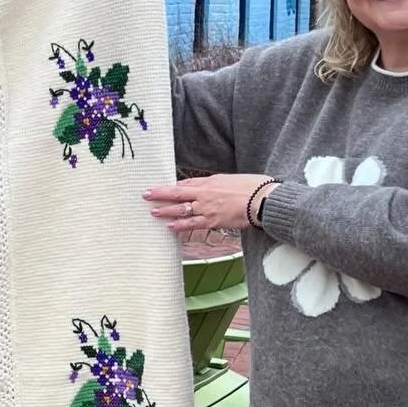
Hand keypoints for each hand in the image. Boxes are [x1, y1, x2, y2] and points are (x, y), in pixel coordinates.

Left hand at [143, 176, 279, 233]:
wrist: (262, 199)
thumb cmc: (249, 187)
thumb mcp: (227, 180)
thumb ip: (211, 184)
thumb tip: (199, 188)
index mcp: (208, 182)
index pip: (183, 183)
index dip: (168, 186)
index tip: (155, 187)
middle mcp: (204, 195)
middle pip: (177, 194)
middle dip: (160, 195)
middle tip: (145, 195)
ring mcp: (207, 209)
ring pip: (181, 210)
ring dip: (166, 212)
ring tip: (153, 212)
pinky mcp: (213, 221)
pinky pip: (193, 224)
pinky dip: (180, 226)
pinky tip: (170, 227)